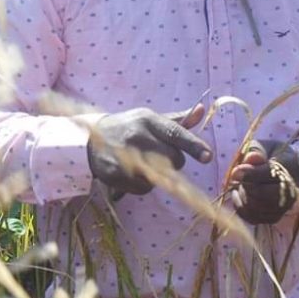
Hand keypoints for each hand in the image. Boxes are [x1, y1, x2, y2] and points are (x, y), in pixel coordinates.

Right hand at [87, 106, 211, 195]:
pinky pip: (144, 188)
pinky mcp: (116, 173)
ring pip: (161, 176)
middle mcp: (137, 136)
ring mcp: (125, 155)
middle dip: (174, 162)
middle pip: (174, 159)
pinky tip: (133, 173)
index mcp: (148, 120)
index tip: (208, 157)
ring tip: (144, 164)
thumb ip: (178, 120)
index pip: (176, 133)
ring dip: (159, 175)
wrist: (90, 141)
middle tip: (160, 156)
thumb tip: (202, 109)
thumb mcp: (151, 120)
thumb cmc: (129, 129)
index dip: (193, 145)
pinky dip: (143, 185)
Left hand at [228, 140, 298, 224]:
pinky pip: (254, 218)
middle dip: (246, 186)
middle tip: (238, 178)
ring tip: (240, 185)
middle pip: (265, 195)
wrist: (278, 167)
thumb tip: (251, 158)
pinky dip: (241, 208)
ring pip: (258, 208)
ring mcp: (284, 206)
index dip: (252, 174)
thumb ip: (256, 151)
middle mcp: (291, 190)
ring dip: (243, 197)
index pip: (271, 174)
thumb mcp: (261, 146)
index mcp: (290, 166)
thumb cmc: (266, 153)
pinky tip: (237, 194)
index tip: (236, 171)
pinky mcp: (274, 216)